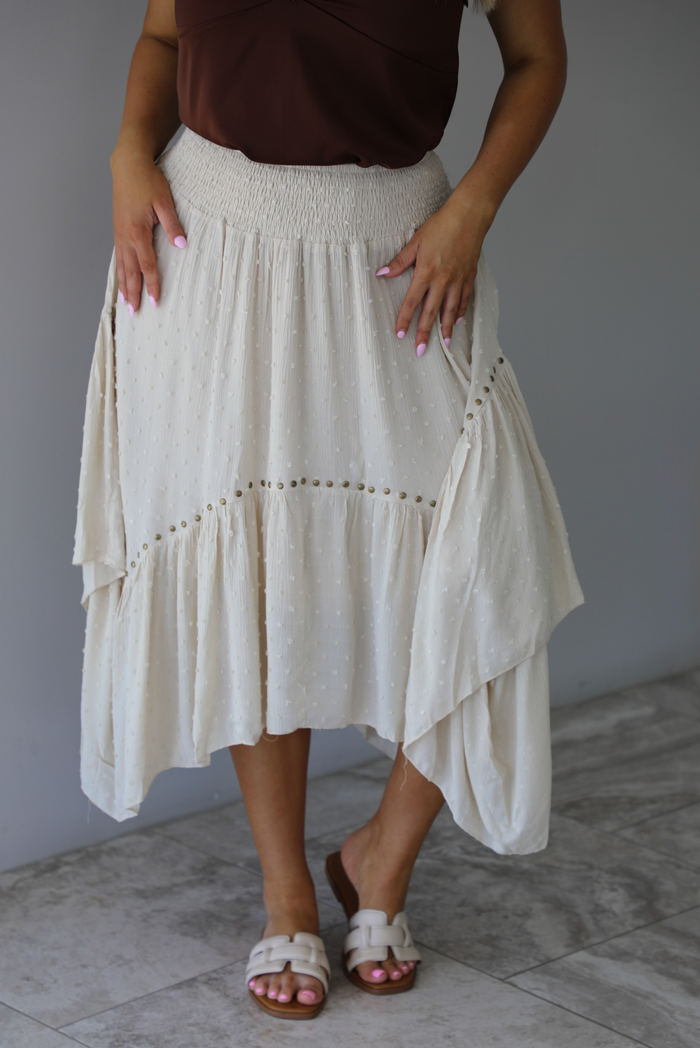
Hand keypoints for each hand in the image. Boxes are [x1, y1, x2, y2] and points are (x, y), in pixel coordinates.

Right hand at [111, 148, 186, 314]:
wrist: (127, 165)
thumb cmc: (148, 181)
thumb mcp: (164, 201)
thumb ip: (173, 224)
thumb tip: (182, 244)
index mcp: (138, 231)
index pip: (147, 265)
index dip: (152, 285)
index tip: (156, 302)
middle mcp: (125, 236)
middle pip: (130, 271)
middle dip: (133, 293)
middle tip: (135, 313)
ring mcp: (119, 233)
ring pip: (121, 266)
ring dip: (124, 286)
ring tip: (126, 304)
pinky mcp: (117, 230)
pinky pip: (118, 257)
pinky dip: (120, 272)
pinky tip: (122, 280)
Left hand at [375, 194, 493, 355]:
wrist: (469, 216)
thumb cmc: (441, 225)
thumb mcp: (416, 242)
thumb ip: (400, 262)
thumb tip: (382, 274)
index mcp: (426, 273)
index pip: (412, 302)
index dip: (405, 320)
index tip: (400, 335)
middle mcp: (443, 281)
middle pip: (431, 312)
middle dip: (424, 333)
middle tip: (420, 350)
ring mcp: (458, 280)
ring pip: (450, 310)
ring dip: (446, 328)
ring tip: (443, 343)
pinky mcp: (469, 276)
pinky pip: (465, 299)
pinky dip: (461, 312)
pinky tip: (457, 322)